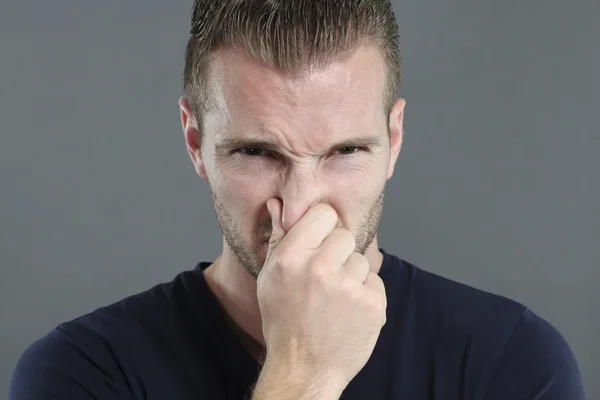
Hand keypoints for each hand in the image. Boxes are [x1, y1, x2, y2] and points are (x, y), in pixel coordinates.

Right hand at [256, 199, 386, 392]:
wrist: (303, 369)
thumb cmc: (284, 321)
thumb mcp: (270, 278)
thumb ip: (278, 238)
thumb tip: (277, 204)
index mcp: (291, 257)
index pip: (324, 214)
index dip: (323, 227)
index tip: (320, 241)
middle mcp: (320, 268)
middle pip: (345, 235)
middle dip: (338, 252)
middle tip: (325, 278)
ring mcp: (349, 287)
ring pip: (361, 259)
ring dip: (352, 275)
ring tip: (334, 299)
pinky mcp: (372, 305)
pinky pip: (375, 281)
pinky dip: (365, 294)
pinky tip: (347, 311)